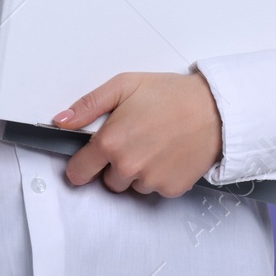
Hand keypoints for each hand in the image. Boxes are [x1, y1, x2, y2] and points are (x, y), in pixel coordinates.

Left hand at [52, 71, 223, 197]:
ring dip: (137, 171)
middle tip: (133, 139)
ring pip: (132, 185)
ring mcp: (150, 181)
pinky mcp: (171, 189)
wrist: (214, 109)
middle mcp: (128, 166)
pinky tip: (168, 153)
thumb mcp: (123, 86)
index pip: (78, 172)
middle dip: (114, 164)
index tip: (86, 160)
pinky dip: (158, 176)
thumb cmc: (170, 94)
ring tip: (154, 143)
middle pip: (107, 180)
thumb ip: (88, 106)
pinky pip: (155, 189)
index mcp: (111, 142)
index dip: (80, 165)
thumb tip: (61, 121)